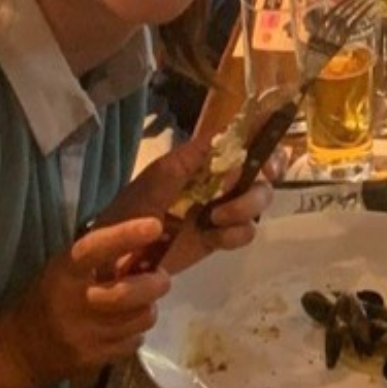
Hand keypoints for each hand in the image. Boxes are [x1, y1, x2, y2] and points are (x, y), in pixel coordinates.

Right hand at [0, 219, 171, 386]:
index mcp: (64, 274)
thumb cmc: (47, 298)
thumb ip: (101, 257)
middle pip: (128, 293)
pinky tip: (120, 327)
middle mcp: (73, 305)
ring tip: (136, 303)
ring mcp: (84, 337)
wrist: (17, 351)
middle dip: (155, 282)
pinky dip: (135, 332)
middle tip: (159, 277)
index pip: (94, 250)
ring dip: (147, 307)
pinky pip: (135, 342)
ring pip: (141, 319)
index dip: (125, 236)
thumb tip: (147, 243)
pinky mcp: (94, 361)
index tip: (154, 225)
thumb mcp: (64, 270)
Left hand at [129, 128, 271, 273]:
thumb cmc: (134, 206)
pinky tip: (214, 237)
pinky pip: (245, 232)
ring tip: (216, 218)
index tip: (266, 160)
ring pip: (258, 204)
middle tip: (232, 192)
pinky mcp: (221, 236)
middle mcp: (221, 180)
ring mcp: (223, 209)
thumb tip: (228, 135)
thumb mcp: (161, 175)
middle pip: (263, 175)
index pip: (245, 142)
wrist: (119, 252)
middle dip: (257, 185)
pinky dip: (234, 234)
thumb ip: (194, 157)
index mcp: (206, 160)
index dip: (264, 143)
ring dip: (244, 208)